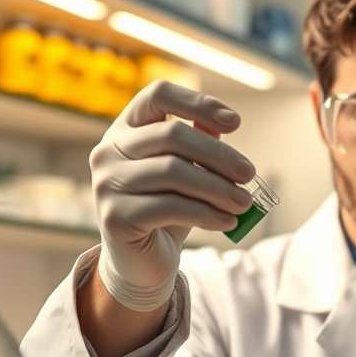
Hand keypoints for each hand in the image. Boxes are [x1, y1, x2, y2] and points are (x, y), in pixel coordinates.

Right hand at [89, 80, 256, 310]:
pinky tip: (228, 222)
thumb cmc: (169, 208)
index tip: (235, 123)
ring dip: (218, 188)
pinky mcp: (114, 217)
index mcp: (126, 129)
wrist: (144, 261)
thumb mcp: (189, 172)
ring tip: (244, 203)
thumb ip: (200, 144)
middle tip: (249, 174)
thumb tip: (224, 125)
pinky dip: (207, 214)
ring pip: (173, 172)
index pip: (158, 95)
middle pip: (171, 134)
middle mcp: (108, 150)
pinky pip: (170, 207)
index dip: (198, 103)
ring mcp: (106, 183)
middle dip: (219, 155)